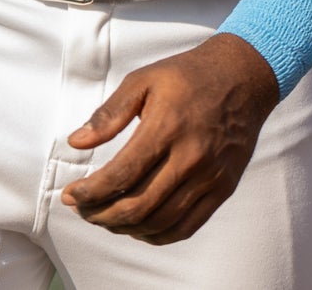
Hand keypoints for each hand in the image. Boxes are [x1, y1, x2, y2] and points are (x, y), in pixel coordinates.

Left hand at [60, 33, 278, 244]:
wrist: (241, 78)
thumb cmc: (185, 76)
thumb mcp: (142, 81)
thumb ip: (108, 114)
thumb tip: (76, 142)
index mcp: (166, 127)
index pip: (122, 174)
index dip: (92, 191)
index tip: (70, 195)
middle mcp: (190, 158)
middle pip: (139, 205)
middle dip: (102, 214)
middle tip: (81, 210)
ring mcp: (210, 178)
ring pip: (161, 221)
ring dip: (126, 228)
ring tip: (103, 219)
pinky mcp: (223, 189)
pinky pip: (187, 226)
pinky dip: (158, 235)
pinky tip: (137, 227)